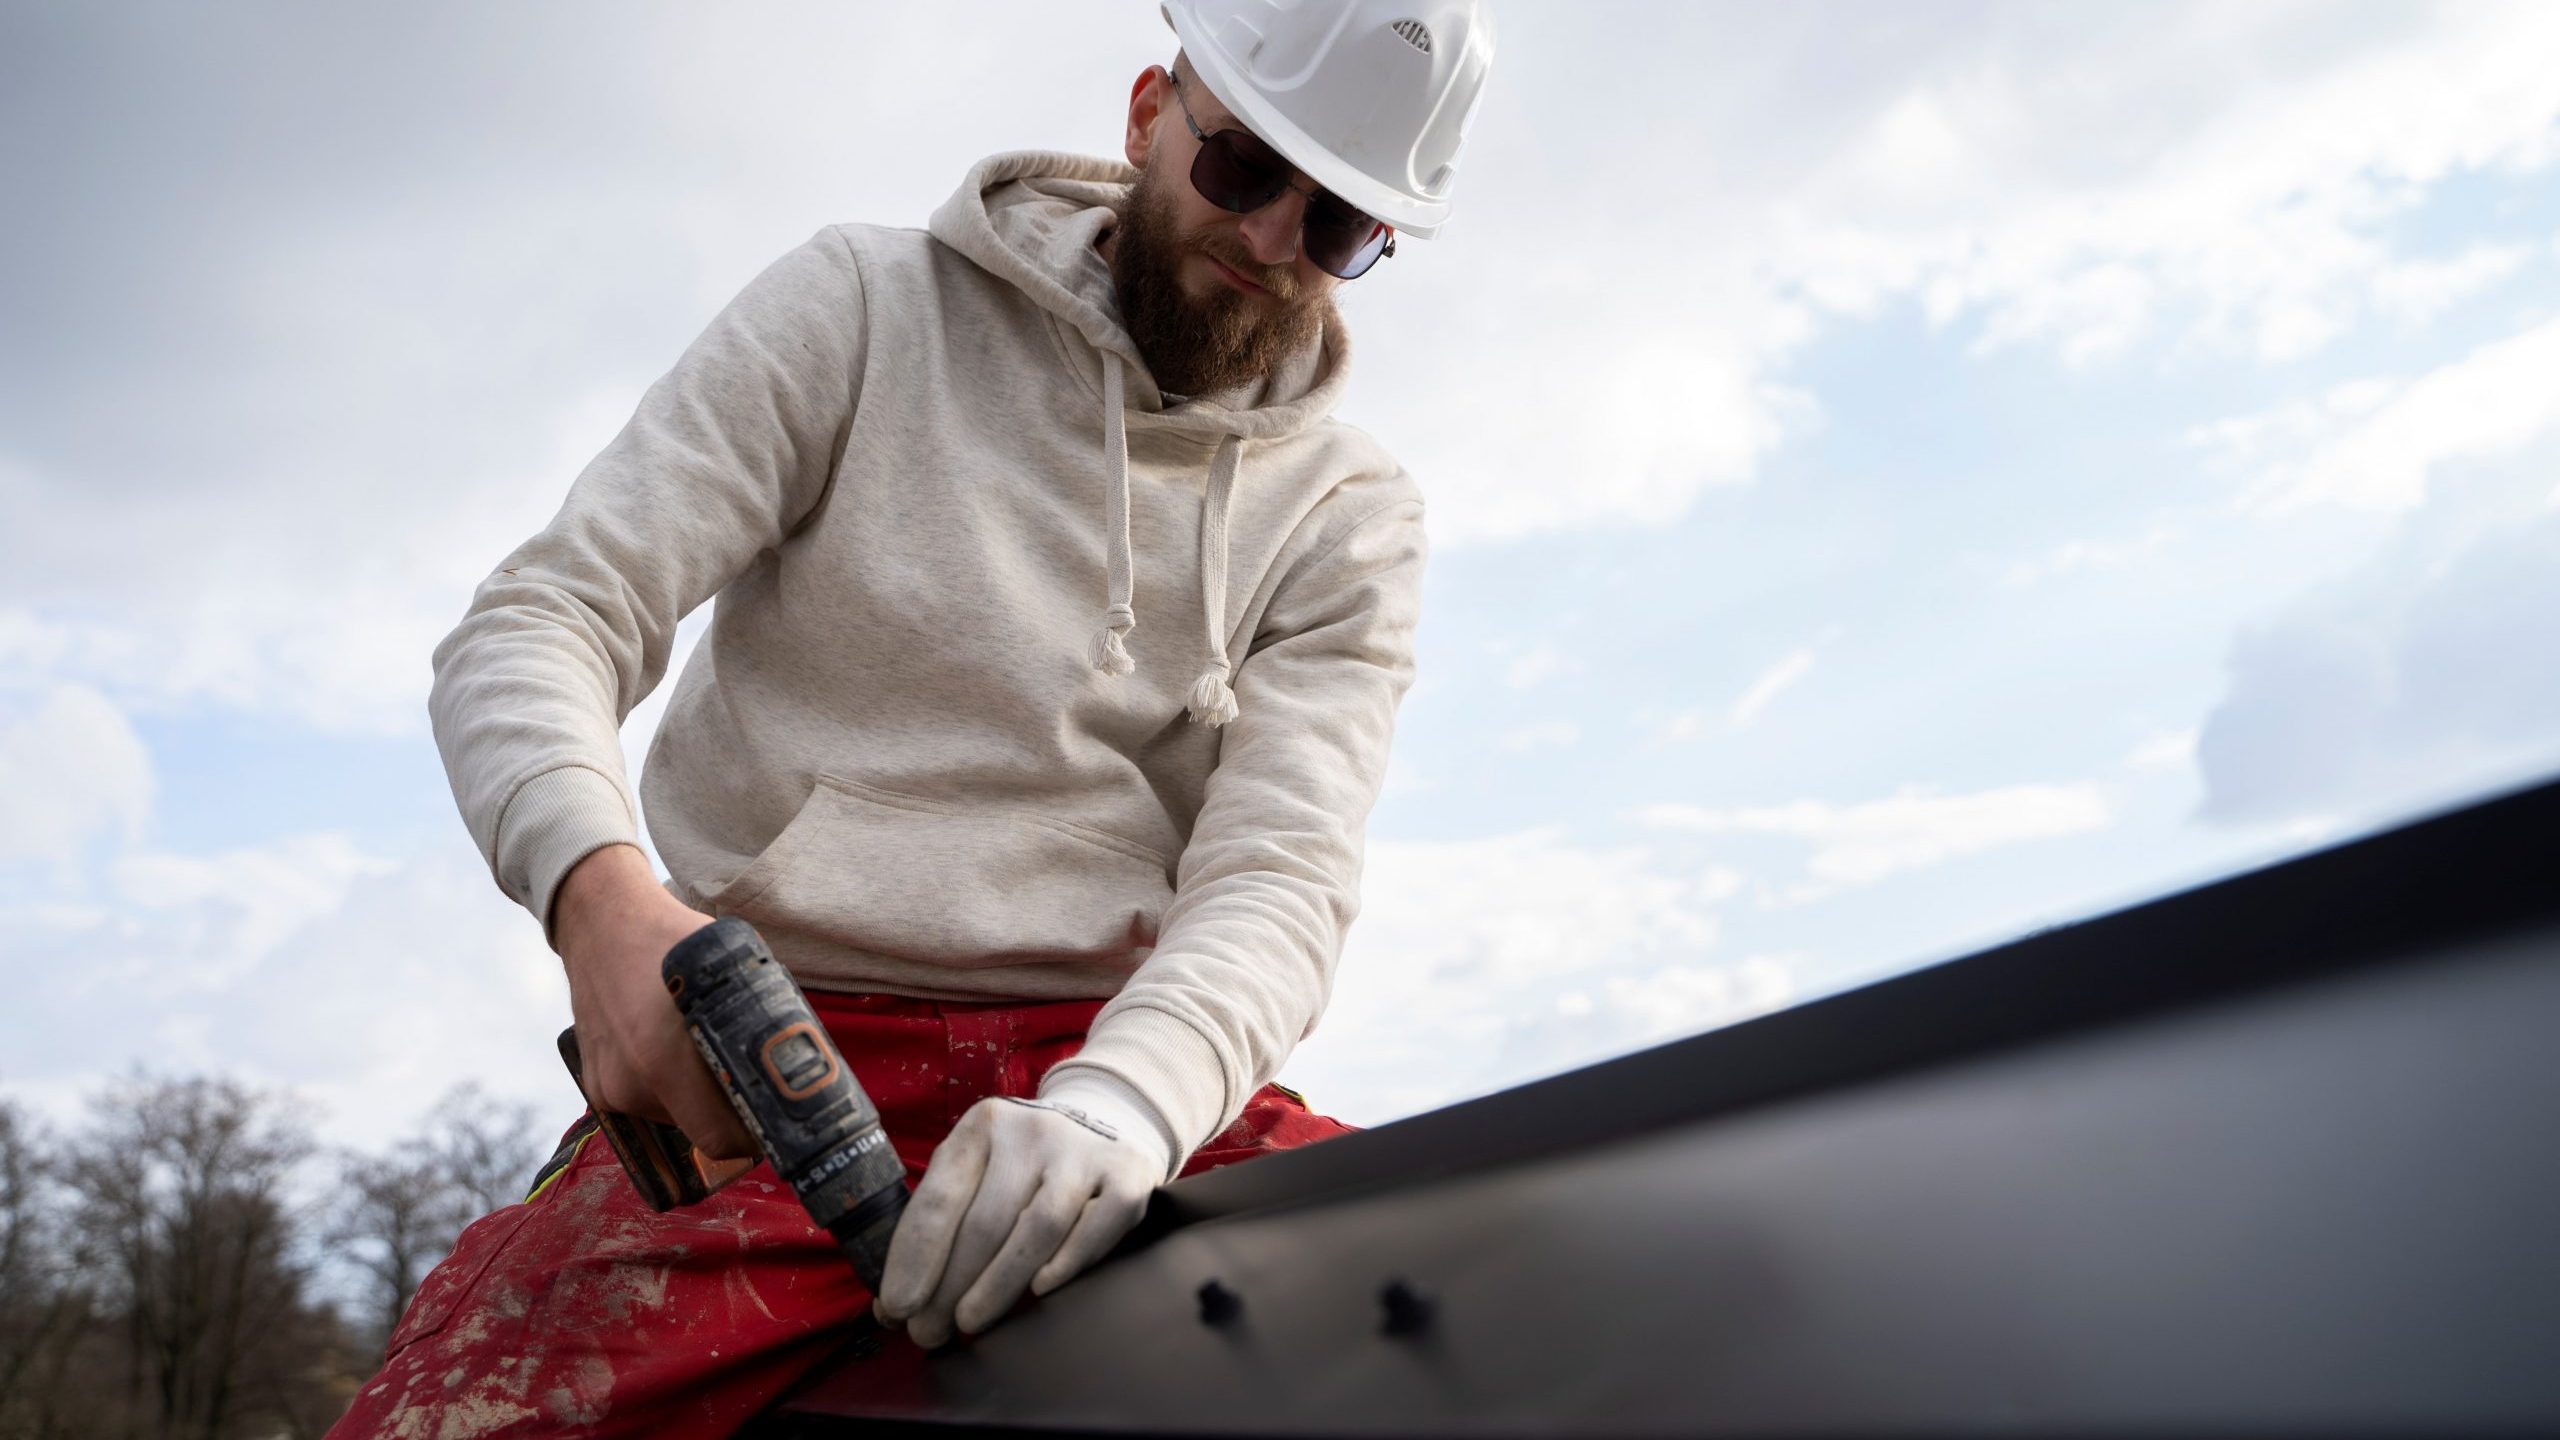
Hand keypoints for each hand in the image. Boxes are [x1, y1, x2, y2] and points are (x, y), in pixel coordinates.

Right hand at [552, 843, 755, 1159]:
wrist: (600, 924)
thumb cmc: (671, 941)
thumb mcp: (730, 971)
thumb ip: (757, 1020)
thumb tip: (800, 1060)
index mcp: (664, 1058)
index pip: (719, 1137)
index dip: (754, 1135)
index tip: (774, 1118)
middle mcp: (631, 1082)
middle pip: (702, 1132)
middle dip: (733, 1118)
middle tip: (754, 1087)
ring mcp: (609, 1088)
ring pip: (677, 1119)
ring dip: (699, 1101)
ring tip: (705, 1055)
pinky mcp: (597, 1087)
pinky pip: (650, 1105)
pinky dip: (670, 1090)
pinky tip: (673, 1050)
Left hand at [870, 1080, 1172, 1346]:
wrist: (1107, 1122)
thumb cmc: (1024, 1168)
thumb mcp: (979, 1170)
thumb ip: (941, 1224)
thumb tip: (892, 1306)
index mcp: (982, 1127)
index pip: (940, 1199)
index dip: (914, 1258)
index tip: (898, 1307)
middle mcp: (1031, 1131)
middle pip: (984, 1222)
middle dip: (949, 1287)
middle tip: (928, 1333)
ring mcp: (1083, 1150)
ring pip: (1036, 1228)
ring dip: (998, 1285)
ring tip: (970, 1323)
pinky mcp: (1127, 1173)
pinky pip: (1094, 1227)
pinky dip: (1066, 1263)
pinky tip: (1039, 1291)